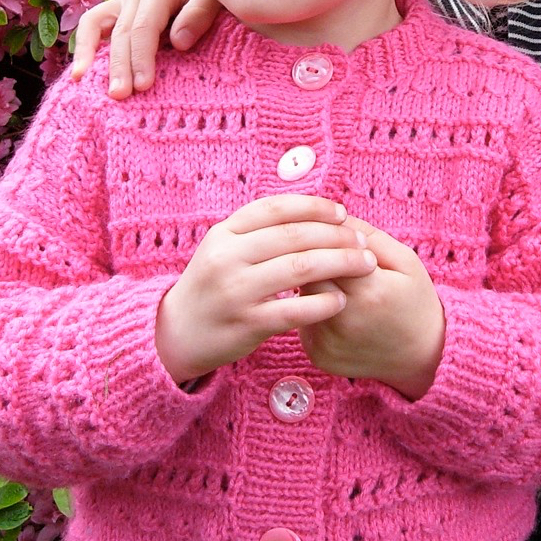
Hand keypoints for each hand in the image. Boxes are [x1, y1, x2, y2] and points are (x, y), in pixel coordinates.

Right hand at [69, 0, 222, 98]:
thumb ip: (200, 13)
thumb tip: (178, 43)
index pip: (143, 27)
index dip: (141, 57)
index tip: (143, 85)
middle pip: (120, 32)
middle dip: (118, 66)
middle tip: (119, 95)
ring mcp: (124, 1)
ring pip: (96, 24)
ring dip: (88, 53)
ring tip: (81, 81)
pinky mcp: (120, 9)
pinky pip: (94, 24)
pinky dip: (84, 45)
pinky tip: (81, 70)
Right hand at [155, 197, 376, 384]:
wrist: (176, 333)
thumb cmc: (212, 286)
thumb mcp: (224, 248)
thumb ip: (258, 230)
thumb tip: (312, 210)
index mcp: (224, 233)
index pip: (276, 209)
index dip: (314, 207)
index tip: (342, 213)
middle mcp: (227, 257)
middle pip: (294, 237)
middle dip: (337, 237)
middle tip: (363, 242)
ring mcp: (235, 291)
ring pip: (299, 269)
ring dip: (339, 265)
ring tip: (364, 266)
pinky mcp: (246, 324)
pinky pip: (294, 310)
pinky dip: (322, 304)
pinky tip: (341, 301)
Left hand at [298, 219, 445, 399]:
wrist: (422, 356)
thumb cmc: (415, 301)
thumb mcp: (404, 260)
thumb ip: (366, 234)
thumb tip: (331, 216)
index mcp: (369, 291)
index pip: (324, 250)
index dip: (324, 237)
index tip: (332, 233)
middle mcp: (344, 320)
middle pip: (305, 274)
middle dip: (310, 258)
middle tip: (324, 252)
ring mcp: (327, 342)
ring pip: (299, 296)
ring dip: (308, 283)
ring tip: (332, 280)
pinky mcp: (317, 355)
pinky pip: (301, 321)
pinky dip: (308, 308)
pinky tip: (329, 305)